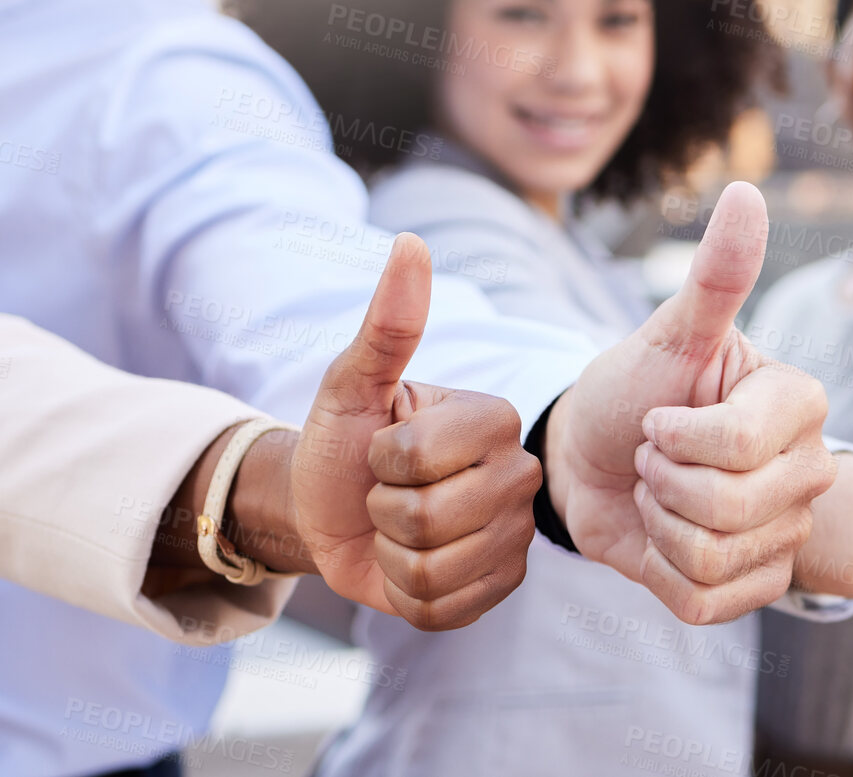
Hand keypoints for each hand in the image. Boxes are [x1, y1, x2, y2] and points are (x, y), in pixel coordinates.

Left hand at [290, 233, 540, 629]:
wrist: (331, 514)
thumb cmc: (343, 441)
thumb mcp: (351, 384)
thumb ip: (388, 322)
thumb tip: (409, 243)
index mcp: (495, 418)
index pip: (421, 458)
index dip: (380, 463)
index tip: (382, 452)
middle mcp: (521, 474)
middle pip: (430, 519)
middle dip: (383, 513)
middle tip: (387, 496)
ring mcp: (516, 535)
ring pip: (435, 569)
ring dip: (393, 556)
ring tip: (398, 531)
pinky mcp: (502, 587)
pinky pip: (444, 610)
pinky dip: (407, 596)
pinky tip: (411, 567)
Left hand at [549, 182, 835, 624]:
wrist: (593, 457)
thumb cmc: (633, 386)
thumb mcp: (666, 331)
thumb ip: (715, 275)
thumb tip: (746, 192)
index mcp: (801, 403)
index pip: (739, 447)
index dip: (676, 437)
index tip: (662, 416)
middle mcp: (810, 467)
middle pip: (730, 509)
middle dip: (663, 483)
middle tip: (656, 457)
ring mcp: (788, 530)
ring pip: (716, 558)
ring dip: (661, 528)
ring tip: (660, 495)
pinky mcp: (758, 586)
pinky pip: (708, 602)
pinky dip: (664, 574)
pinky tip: (665, 540)